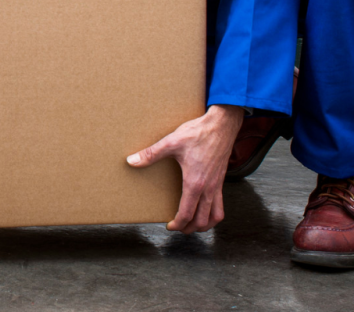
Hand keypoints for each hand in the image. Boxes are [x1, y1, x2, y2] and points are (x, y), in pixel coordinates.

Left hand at [126, 104, 244, 233]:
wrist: (222, 125)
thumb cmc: (198, 133)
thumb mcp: (171, 142)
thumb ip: (151, 154)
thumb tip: (132, 160)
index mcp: (195, 182)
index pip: (187, 213)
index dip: (177, 224)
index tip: (169, 226)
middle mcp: (208, 188)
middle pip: (202, 220)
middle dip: (189, 228)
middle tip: (178, 227)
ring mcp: (217, 185)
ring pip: (215, 216)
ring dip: (204, 224)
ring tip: (193, 224)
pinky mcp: (221, 180)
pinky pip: (221, 205)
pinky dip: (214, 213)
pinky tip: (205, 208)